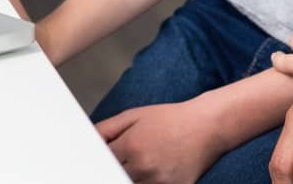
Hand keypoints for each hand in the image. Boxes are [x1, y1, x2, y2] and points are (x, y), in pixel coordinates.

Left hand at [96, 99, 224, 183]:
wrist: (206, 126)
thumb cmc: (170, 119)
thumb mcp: (133, 115)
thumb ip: (106, 129)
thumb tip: (87, 141)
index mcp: (131, 146)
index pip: (102, 162)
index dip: (101, 160)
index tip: (102, 159)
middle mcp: (144, 166)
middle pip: (115, 177)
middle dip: (115, 169)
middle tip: (126, 159)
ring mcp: (160, 182)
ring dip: (132, 176)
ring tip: (144, 161)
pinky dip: (148, 183)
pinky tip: (155, 170)